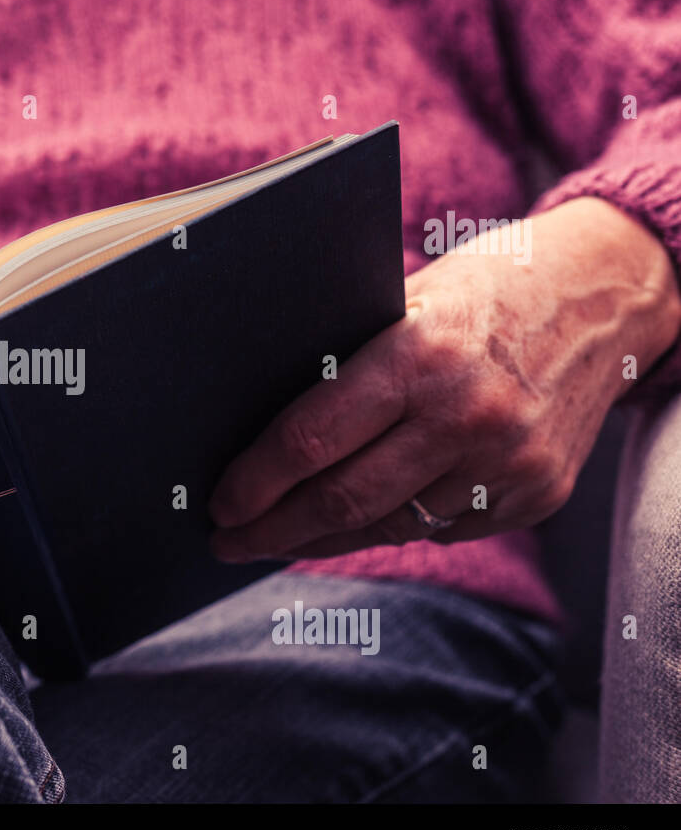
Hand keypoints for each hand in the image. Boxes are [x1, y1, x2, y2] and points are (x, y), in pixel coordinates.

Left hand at [209, 197, 680, 559]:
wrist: (609, 295)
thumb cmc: (487, 287)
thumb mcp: (410, 299)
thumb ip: (350, 361)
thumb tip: (258, 430)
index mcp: (421, 354)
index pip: (311, 439)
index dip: (255, 482)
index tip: (220, 506)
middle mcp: (469, 415)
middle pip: (343, 499)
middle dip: (273, 530)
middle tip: (229, 542)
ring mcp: (509, 463)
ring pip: (391, 526)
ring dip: (326, 537)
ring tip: (281, 538)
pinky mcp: (538, 494)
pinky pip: (442, 527)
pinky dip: (394, 525)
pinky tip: (361, 519)